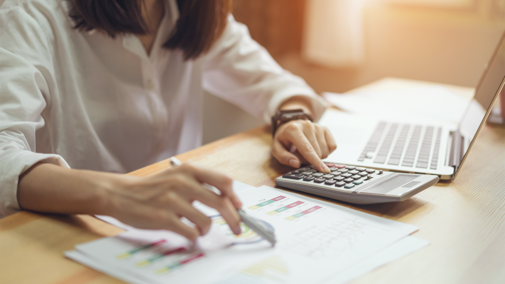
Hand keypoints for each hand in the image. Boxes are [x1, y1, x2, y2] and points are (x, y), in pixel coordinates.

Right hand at [106, 163, 242, 240]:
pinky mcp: (163, 218)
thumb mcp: (177, 175)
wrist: (121, 194)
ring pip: (206, 221)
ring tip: (199, 229)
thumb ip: (200, 183)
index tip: (239, 207)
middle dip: (234, 219)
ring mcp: (173, 201)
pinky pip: (190, 233)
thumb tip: (227, 199)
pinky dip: (194, 237)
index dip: (235, 196)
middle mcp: (182, 183)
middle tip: (237, 227)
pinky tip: (190, 235)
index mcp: (189, 170)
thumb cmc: (152, 187)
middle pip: (221, 203)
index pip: (224, 181)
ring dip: (207, 229)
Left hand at [272, 120, 336, 172]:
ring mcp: (318, 126)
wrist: (290, 125)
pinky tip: (316, 147)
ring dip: (317, 156)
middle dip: (309, 160)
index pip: (307, 149)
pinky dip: (325, 151)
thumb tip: (296, 164)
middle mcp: (308, 125)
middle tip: (300, 154)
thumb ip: (284, 157)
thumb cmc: (284, 139)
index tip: (323, 170)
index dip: (315, 161)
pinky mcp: (325, 129)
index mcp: (294, 130)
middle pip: (317, 152)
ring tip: (307, 150)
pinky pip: (332, 147)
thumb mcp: (277, 148)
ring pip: (325, 151)